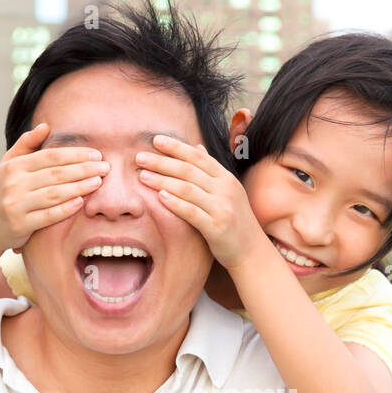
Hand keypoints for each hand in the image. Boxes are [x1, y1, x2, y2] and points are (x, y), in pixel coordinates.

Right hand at [0, 122, 110, 252]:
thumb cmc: (4, 190)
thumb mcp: (9, 164)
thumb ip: (27, 144)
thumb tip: (46, 126)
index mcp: (15, 166)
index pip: (50, 156)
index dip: (75, 154)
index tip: (96, 154)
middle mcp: (14, 183)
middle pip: (56, 174)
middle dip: (83, 169)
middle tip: (105, 168)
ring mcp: (16, 204)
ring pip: (54, 194)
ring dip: (79, 187)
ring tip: (98, 182)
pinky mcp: (20, 224)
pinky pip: (47, 216)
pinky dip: (65, 209)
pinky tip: (82, 203)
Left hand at [135, 135, 268, 269]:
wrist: (252, 252)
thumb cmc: (235, 222)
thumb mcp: (228, 192)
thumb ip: (212, 171)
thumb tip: (197, 148)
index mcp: (226, 179)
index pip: (198, 157)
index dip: (176, 147)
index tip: (156, 140)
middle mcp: (226, 190)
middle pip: (189, 170)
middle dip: (162, 162)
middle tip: (140, 158)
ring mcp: (222, 208)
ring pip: (188, 189)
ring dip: (163, 180)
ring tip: (142, 176)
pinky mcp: (216, 227)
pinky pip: (192, 212)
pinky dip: (175, 203)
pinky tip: (159, 197)